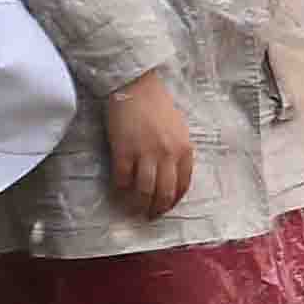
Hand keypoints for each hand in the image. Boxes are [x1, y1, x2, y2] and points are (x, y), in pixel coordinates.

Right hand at [102, 71, 196, 219]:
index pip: (182, 185)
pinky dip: (120, 189)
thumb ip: (178, 151)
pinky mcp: (123, 151)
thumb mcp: (179, 129)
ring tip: (133, 210)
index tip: (165, 208)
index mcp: (184, 149)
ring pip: (144, 190)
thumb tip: (173, 175)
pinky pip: (122, 179)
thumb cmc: (158, 106)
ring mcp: (145, 154)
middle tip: (148, 216)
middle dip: (156, 209)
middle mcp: (167, 154)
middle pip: (164, 192)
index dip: (173, 201)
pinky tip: (118, 192)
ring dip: (138, 205)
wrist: (136, 87)